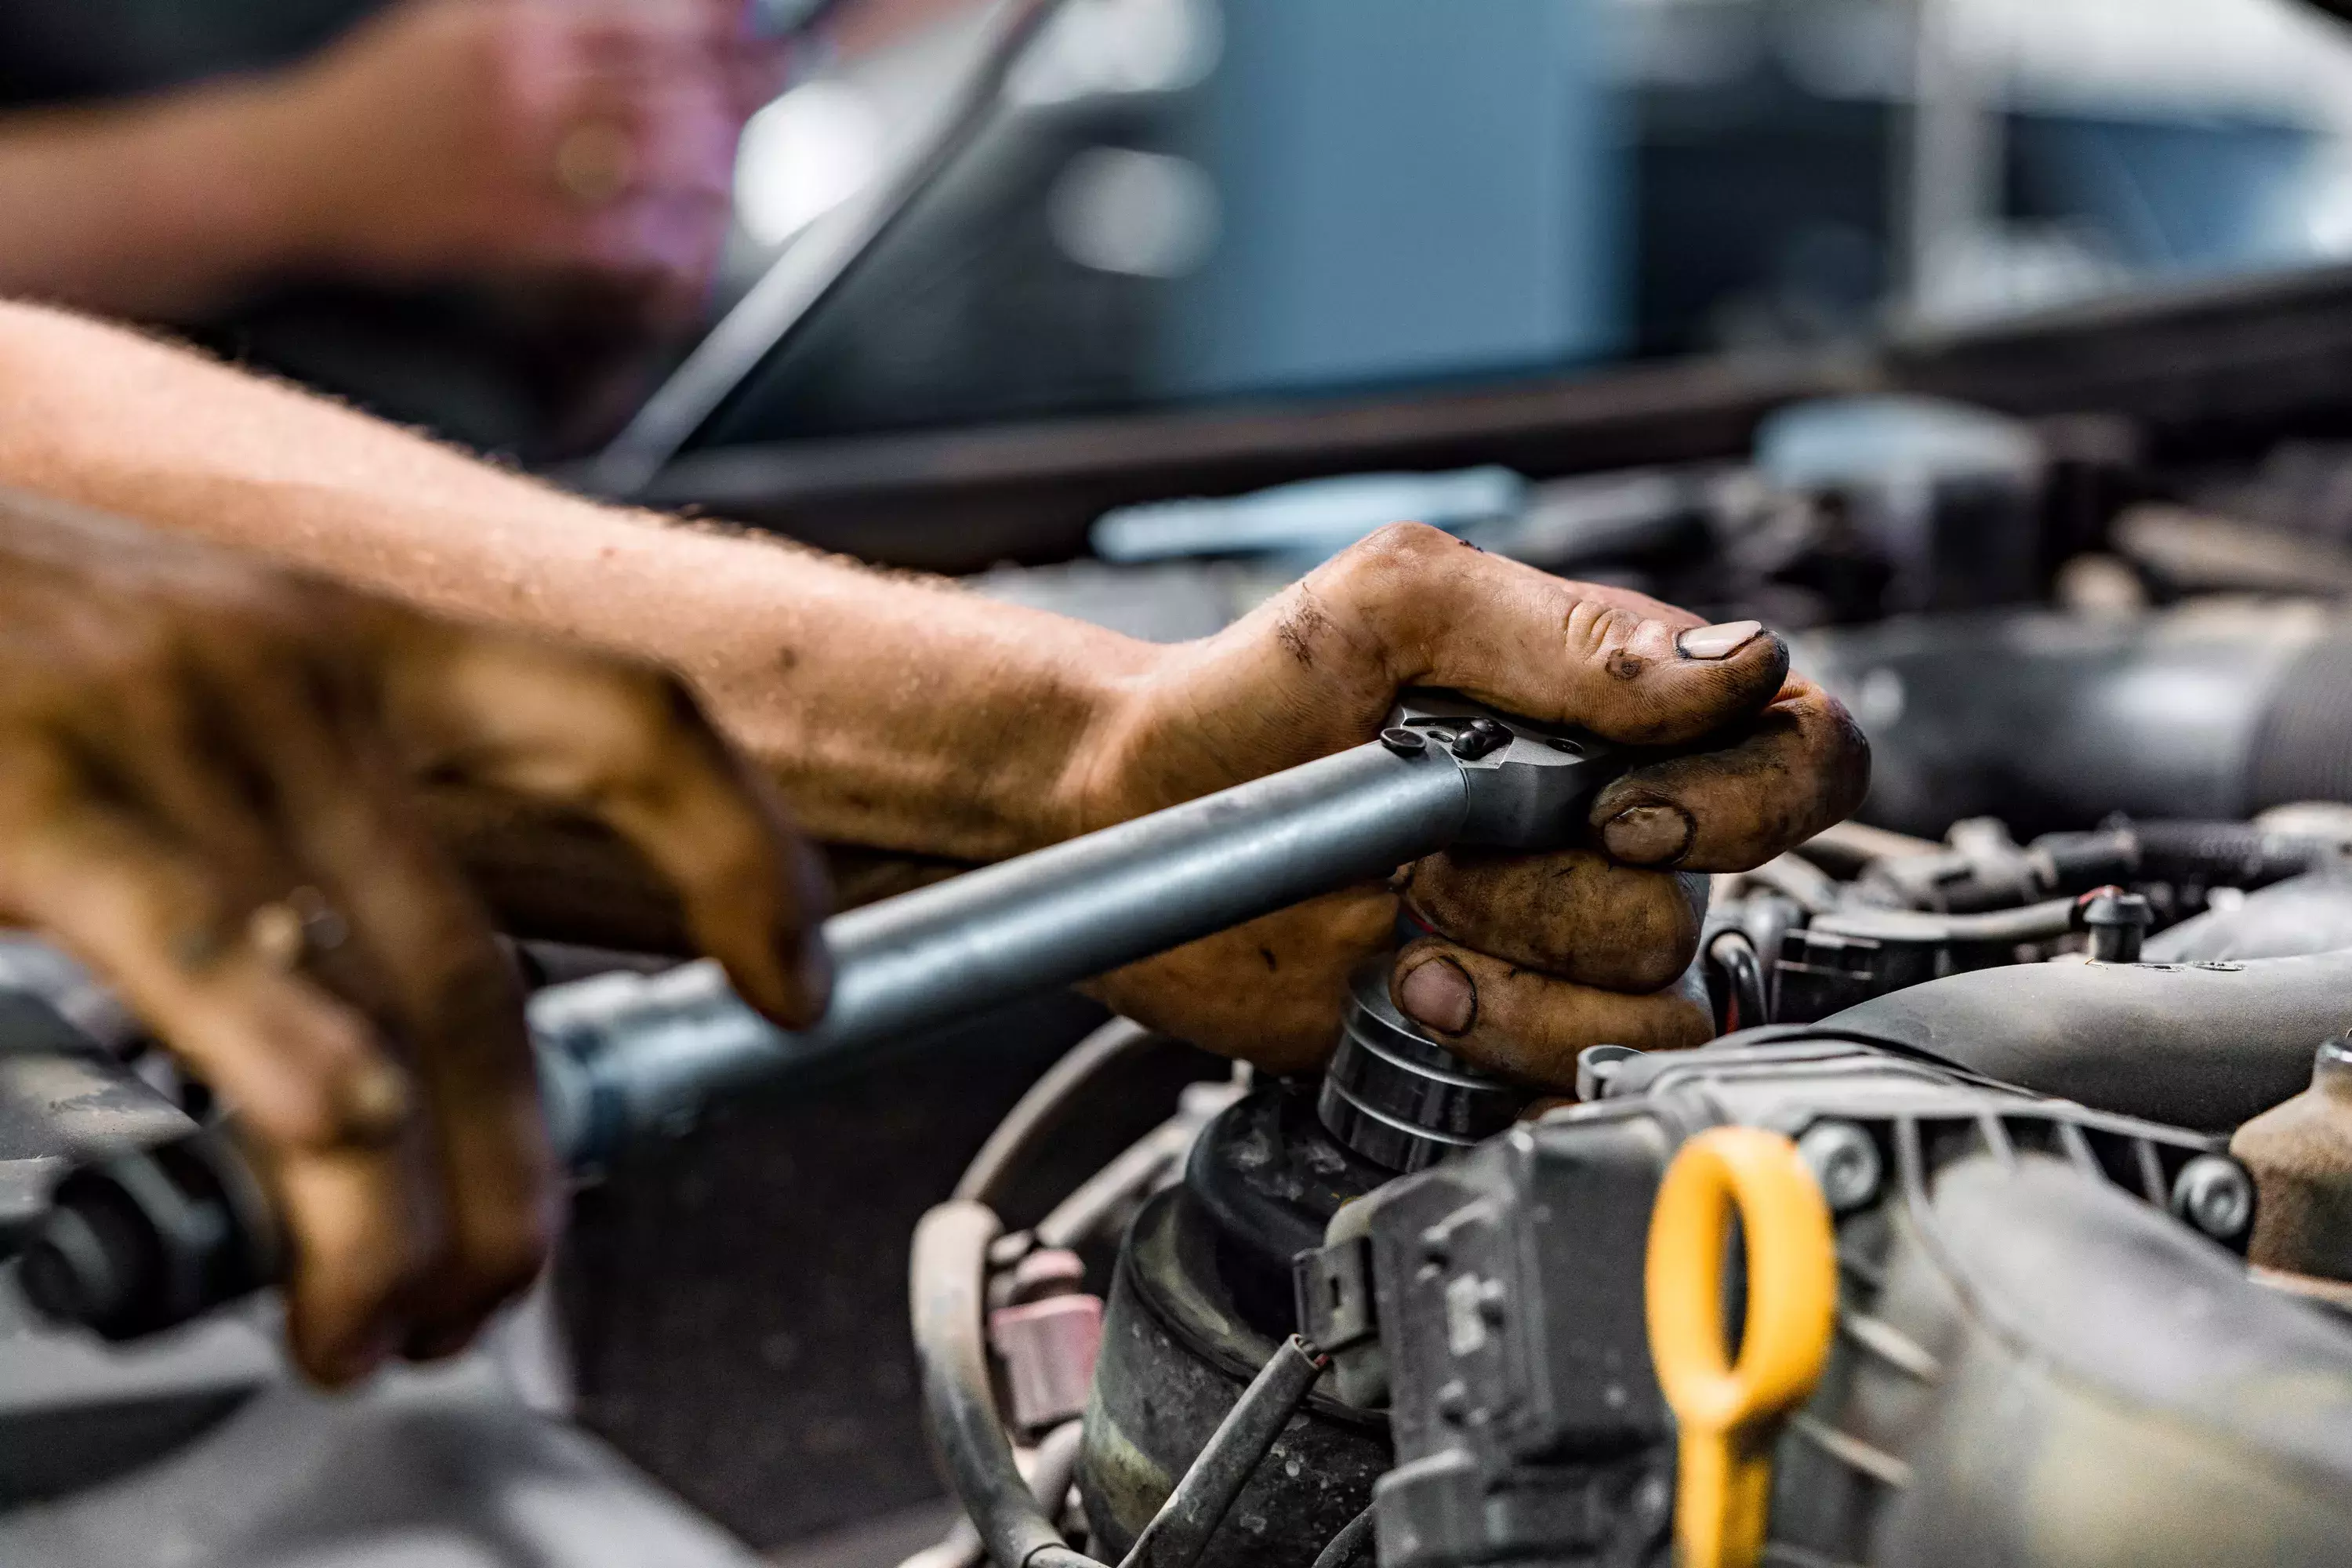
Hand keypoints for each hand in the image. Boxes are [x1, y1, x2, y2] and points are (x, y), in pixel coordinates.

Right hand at [0, 487, 825, 1382]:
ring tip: (398, 1316)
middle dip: (525, 1160)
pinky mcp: (51, 803)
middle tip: (504, 1277)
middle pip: (494, 959)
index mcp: (356, 635)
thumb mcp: (196, 653)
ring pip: (395, 1013)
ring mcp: (183, 737)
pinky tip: (324, 1227)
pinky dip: (315, 1131)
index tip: (794, 985)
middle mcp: (299, 675)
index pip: (628, 721)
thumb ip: (309, 797)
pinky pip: (237, 990)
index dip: (741, 857)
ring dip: (420, 1205)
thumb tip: (381, 993)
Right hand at [262, 0, 785, 322]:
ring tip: (731, 166)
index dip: (720, 33)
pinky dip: (658, 236)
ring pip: (648, 164)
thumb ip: (547, 13)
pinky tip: (683, 235)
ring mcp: (516, 163)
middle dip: (732, 95)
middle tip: (773, 98)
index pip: (646, 23)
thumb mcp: (457, 23)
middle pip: (663, 89)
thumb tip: (633, 10)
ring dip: (707, 167)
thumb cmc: (385, 95)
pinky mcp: (508, 229)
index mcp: (514, 28)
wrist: (301, 168)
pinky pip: (610, 235)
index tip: (765, 38)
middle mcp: (522, 88)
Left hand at [1074, 524, 1867, 1086]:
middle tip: (1443, 856)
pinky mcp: (1502, 1029)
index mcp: (1617, 711)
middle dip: (1555, 893)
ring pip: (1647, 1007)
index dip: (1743, 799)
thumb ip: (1566, 631)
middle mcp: (1606, 827)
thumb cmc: (1247, 697)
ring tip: (1409, 930)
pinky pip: (1579, 1078)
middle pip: (1699, 904)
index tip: (1608, 811)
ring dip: (1518, 980)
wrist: (1129, 816)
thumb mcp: (1393, 608)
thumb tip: (1733, 665)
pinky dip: (1499, 1050)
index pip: (1797, 751)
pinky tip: (1407, 997)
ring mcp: (1555, 938)